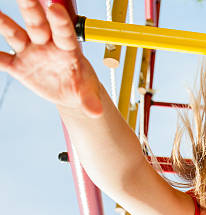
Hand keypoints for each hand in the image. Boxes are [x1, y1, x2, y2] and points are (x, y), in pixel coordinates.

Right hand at [0, 0, 101, 116]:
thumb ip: (90, 100)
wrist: (69, 92)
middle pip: (37, 24)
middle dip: (30, 8)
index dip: (59, 21)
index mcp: (68, 49)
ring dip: (3, 23)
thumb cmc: (81, 85)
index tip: (55, 7)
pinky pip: (1, 59)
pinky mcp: (19, 65)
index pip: (64, 33)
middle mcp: (47, 45)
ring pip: (15, 34)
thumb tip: (95, 112)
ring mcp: (31, 53)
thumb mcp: (88, 93)